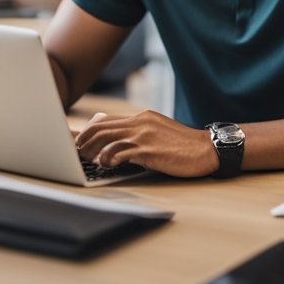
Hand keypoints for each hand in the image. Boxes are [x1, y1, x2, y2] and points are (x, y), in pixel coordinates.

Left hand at [75, 110, 219, 177]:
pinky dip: (108, 158)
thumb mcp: (158, 131)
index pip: (106, 120)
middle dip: (83, 140)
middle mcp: (140, 123)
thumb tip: (118, 141)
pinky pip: (121, 152)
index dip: (87, 130)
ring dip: (92, 150)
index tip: (76, 141)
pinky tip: (106, 165)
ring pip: (106, 138)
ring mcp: (144, 136)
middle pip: (101, 128)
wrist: (207, 149)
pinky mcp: (149, 150)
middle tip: (75, 153)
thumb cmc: (182, 145)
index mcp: (141, 117)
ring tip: (86, 159)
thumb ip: (139, 132)